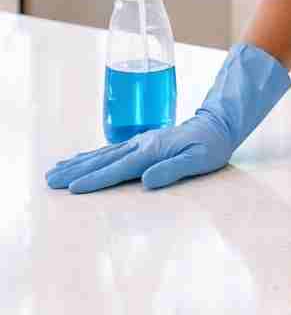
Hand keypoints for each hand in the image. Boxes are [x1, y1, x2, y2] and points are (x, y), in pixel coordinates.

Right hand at [45, 113, 233, 192]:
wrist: (216, 125)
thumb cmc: (211, 146)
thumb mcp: (199, 161)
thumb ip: (172, 170)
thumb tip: (146, 182)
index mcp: (152, 151)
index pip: (118, 168)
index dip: (95, 180)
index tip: (73, 189)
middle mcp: (140, 144)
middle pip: (102, 161)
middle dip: (75, 172)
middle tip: (50, 180)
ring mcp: (138, 142)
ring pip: (101, 155)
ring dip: (77, 164)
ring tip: (54, 171)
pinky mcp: (139, 143)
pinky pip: (109, 151)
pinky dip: (90, 156)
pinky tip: (78, 160)